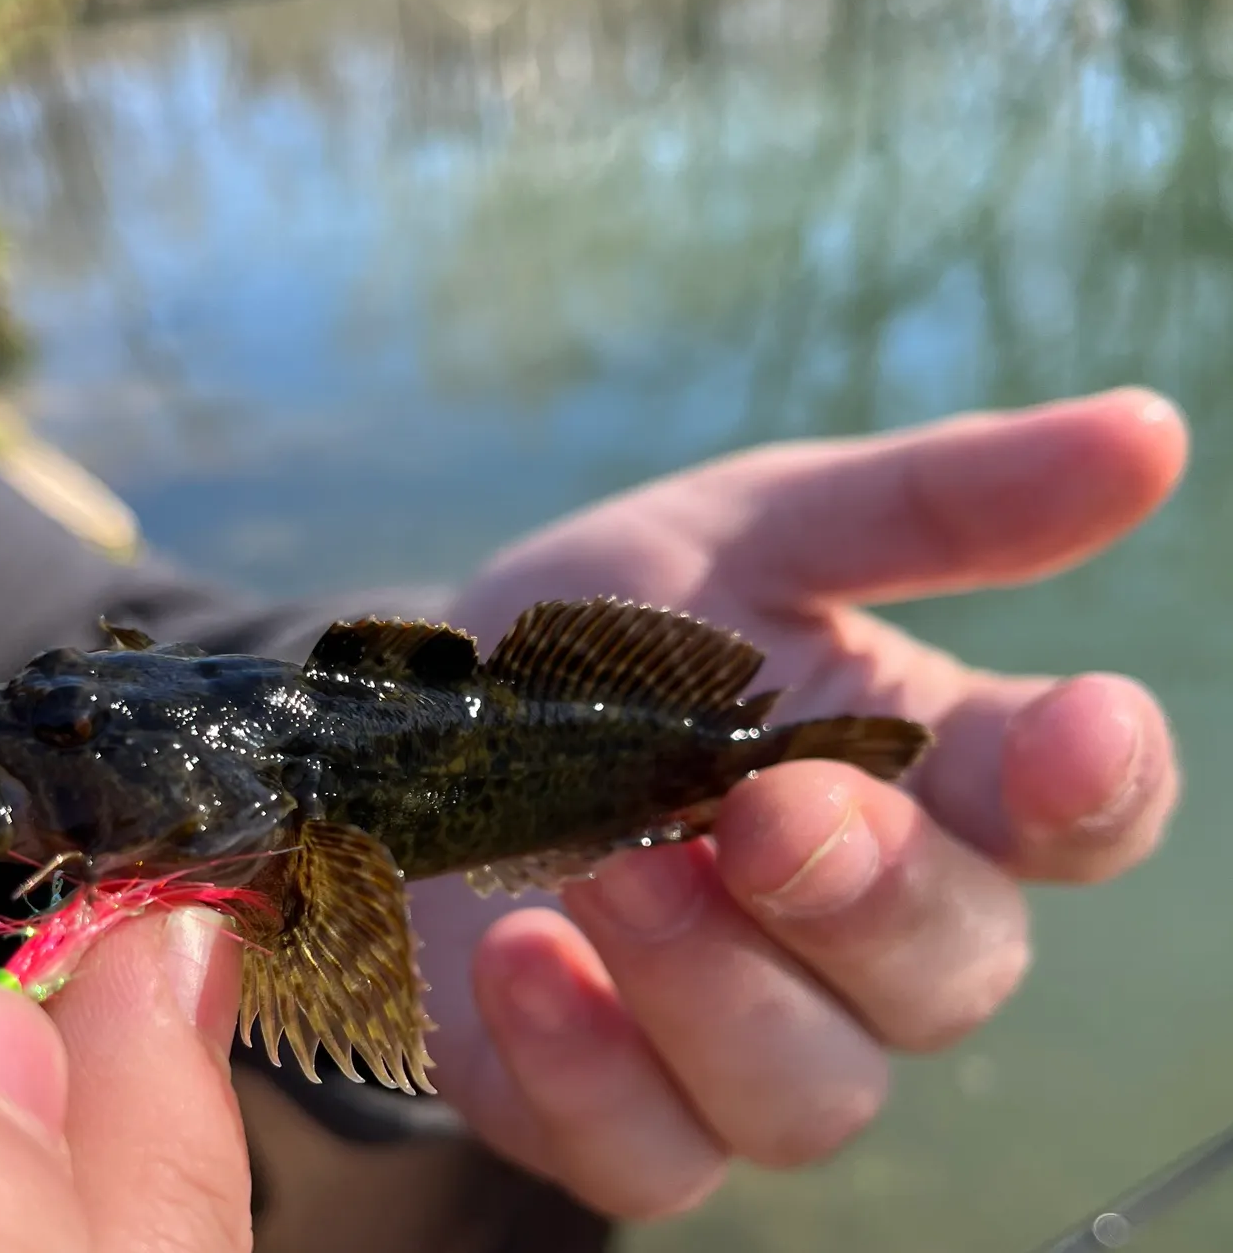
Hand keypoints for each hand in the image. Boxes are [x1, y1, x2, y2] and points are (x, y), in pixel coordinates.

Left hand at [412, 387, 1186, 1219]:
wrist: (429, 720)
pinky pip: (645, 1151)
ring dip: (716, 978)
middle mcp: (856, 935)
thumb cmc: (614, 629)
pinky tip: (526, 959)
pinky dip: (589, 1066)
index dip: (1096, 789)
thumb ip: (929, 505)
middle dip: (872, 896)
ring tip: (613, 859)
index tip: (1076, 730)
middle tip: (771, 811)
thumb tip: (1150, 430)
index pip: (1073, 818)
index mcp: (920, 782)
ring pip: (810, 1086)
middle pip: (952, 974)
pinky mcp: (610, 1108)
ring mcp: (737, 1040)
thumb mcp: (751, 530)